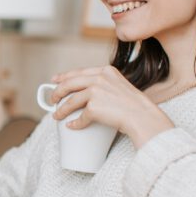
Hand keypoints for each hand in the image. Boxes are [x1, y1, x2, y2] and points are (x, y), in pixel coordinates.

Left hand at [51, 65, 173, 147]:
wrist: (143, 117)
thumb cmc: (135, 106)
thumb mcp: (120, 86)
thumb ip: (105, 85)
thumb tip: (86, 93)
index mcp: (106, 71)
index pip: (79, 71)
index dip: (64, 76)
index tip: (54, 80)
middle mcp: (100, 78)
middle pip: (70, 83)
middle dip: (57, 92)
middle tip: (52, 100)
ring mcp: (96, 92)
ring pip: (71, 101)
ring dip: (61, 110)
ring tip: (56, 116)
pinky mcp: (94, 107)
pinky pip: (80, 117)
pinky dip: (75, 123)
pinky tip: (72, 126)